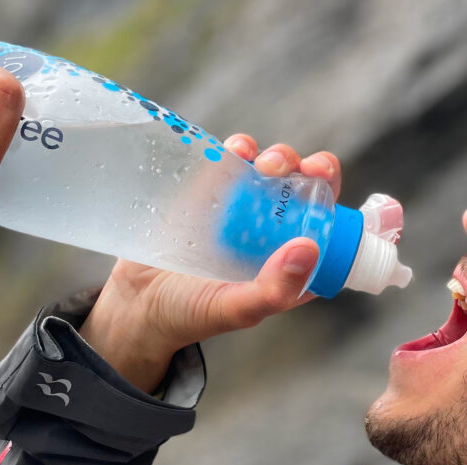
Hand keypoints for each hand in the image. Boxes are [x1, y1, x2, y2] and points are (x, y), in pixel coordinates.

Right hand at [79, 134, 342, 392]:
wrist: (133, 301)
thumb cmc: (191, 314)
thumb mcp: (237, 309)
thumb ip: (275, 289)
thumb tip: (308, 247)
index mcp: (293, 263)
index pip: (329, 225)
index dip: (333, 199)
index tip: (324, 181)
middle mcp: (274, 232)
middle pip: (307, 189)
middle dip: (311, 168)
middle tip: (297, 168)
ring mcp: (244, 208)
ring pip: (274, 169)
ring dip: (277, 156)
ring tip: (260, 163)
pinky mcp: (211, 191)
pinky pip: (233, 161)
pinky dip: (238, 149)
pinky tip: (234, 151)